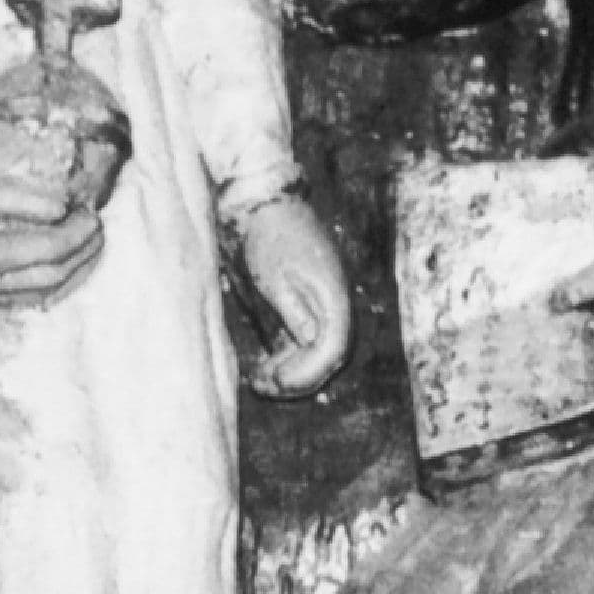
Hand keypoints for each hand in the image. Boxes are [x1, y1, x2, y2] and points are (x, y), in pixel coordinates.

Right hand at [0, 138, 101, 307]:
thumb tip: (68, 211)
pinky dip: (63, 285)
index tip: (92, 214)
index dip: (78, 233)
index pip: (50, 248)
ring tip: (95, 246)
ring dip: (79, 271)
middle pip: (54, 275)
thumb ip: (33, 199)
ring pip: (49, 293)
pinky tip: (76, 267)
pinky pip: (38, 299)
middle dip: (84, 252)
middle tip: (99, 229)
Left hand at [237, 189, 353, 397]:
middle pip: (328, 357)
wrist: (267, 205)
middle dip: (299, 379)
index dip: (309, 371)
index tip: (280, 381)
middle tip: (265, 389)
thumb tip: (311, 341)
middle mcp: (334, 304)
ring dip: (291, 372)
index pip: (333, 348)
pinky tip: (263, 368)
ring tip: (259, 383)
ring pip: (316, 354)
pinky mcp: (307, 306)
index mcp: (332, 295)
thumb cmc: (269, 236)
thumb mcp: (275, 274)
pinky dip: (286, 358)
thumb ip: (295, 310)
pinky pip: (304, 342)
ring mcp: (322, 306)